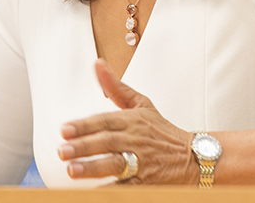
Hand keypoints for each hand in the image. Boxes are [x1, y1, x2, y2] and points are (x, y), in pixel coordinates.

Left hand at [57, 59, 197, 184]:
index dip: (85, 125)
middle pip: (108, 142)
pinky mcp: (146, 182)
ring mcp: (142, 162)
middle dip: (84, 147)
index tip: (64, 130)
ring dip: (93, 168)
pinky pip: (127, 186)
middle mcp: (136, 140)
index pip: (106, 120)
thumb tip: (98, 64)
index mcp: (133, 120)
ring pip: (116, 164)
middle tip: (62, 151)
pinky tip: (93, 192)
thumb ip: (116, 87)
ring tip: (72, 171)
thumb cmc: (161, 130)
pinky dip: (111, 189)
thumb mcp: (142, 104)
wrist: (192, 157)